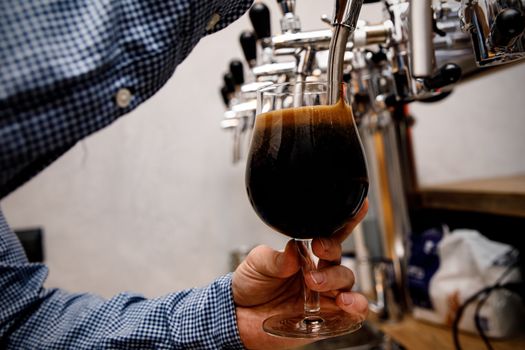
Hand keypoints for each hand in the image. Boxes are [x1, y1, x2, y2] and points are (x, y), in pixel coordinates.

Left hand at [232, 200, 368, 349]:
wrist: (240, 317)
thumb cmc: (250, 286)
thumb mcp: (256, 264)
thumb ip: (275, 258)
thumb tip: (294, 249)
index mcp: (305, 255)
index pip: (330, 235)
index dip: (346, 221)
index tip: (359, 206)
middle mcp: (319, 273)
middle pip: (339, 257)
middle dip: (331, 251)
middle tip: (317, 251)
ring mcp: (325, 296)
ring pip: (347, 280)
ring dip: (336, 278)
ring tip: (315, 282)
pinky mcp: (328, 318)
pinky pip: (353, 312)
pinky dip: (356, 304)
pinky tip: (344, 301)